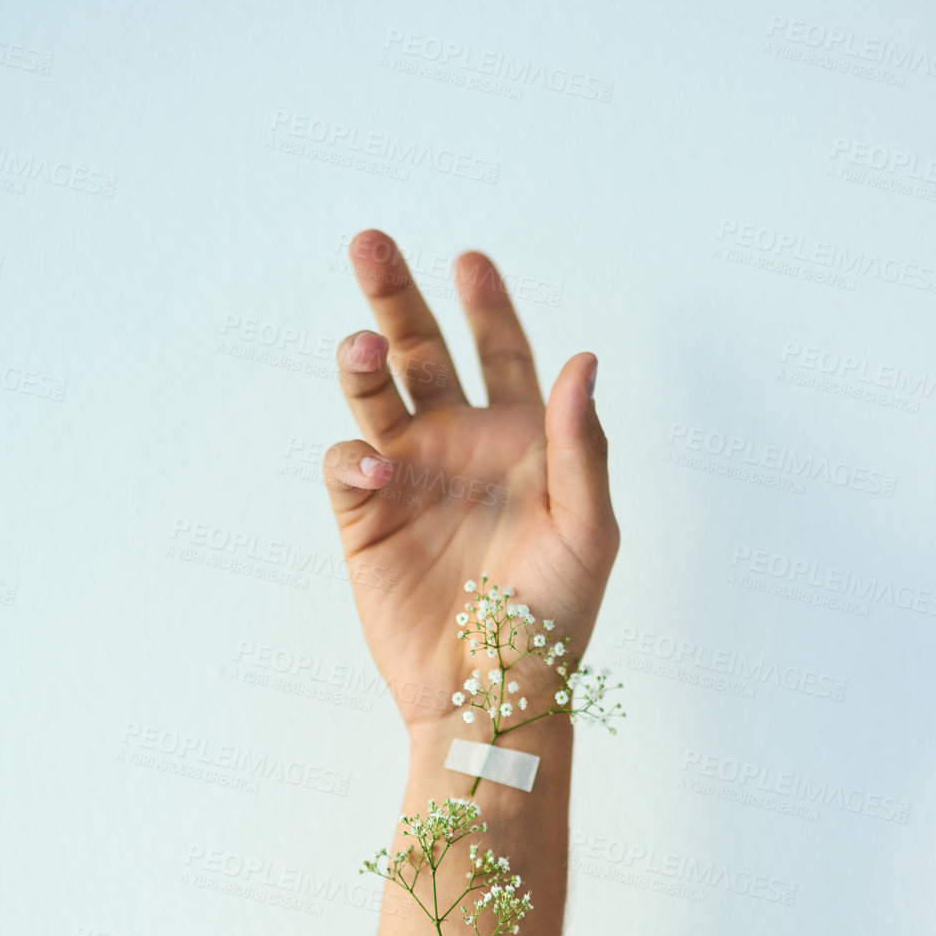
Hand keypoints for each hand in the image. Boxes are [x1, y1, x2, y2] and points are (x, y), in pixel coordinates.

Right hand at [323, 230, 618, 728]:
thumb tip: (584, 358)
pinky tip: (375, 465)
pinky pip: (347, 460)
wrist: (491, 693)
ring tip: (362, 348)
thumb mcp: (589, 529)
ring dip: (364, 361)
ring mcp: (410, 477)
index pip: (503, 353)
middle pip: (424, 350)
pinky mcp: (365, 516)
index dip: (488, 306)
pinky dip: (352, 450)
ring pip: (375, 393)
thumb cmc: (553, 618)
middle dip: (398, 297)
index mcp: (521, 441)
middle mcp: (461, 447)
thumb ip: (584, 444)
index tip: (471, 260)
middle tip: (370, 243)